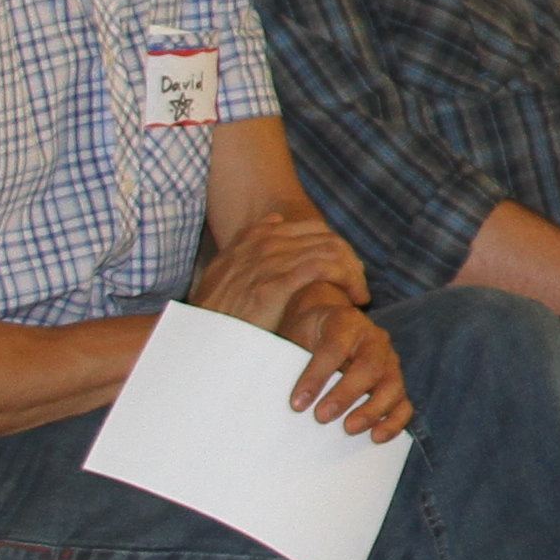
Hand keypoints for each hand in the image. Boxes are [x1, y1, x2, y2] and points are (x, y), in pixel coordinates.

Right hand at [194, 208, 367, 333]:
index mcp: (253, 238)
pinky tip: (353, 297)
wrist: (200, 339)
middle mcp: (262, 243)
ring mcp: (269, 260)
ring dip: (352, 271)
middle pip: (325, 236)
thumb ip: (247, 245)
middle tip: (357, 285)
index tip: (344, 271)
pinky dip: (346, 278)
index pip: (310, 228)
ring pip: (330, 249)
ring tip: (359, 294)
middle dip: (349, 259)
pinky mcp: (276, 282)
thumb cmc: (216, 314)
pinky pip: (324, 266)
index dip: (334, 247)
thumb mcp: (225, 271)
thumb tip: (274, 220)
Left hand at [248, 277, 409, 437]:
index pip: (333, 349)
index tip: (296, 403)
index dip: (315, 377)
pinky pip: (404, 403)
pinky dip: (394, 421)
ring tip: (348, 429)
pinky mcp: (396, 383)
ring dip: (371, 410)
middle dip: (344, 394)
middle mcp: (373, 339)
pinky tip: (376, 437)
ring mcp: (389, 361)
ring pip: (391, 385)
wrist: (326, 323)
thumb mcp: (293, 335)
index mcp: (345, 321)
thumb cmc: (305, 335)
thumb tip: (260, 393)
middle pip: (368, 366)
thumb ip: (286, 357)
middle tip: (321, 417)